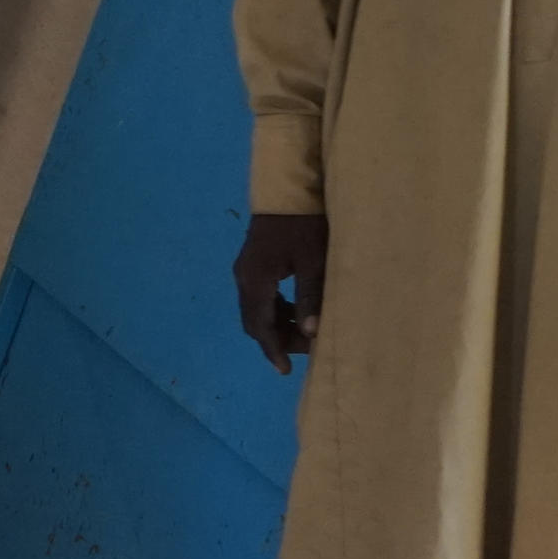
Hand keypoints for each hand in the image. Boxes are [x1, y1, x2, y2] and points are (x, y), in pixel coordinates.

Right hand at [232, 214, 325, 373]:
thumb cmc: (304, 225)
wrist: (289, 188)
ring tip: (307, 330)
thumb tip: (311, 334)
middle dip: (278, 339)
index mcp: (255, 281)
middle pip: (255, 320)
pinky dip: (277, 310)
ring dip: (279, 324)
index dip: (273, 349)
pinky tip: (298, 309)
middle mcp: (244, 278)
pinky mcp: (254, 263)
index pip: (260, 325)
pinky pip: (261, 296)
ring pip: (258, 309)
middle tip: (307, 348)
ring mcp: (246, 270)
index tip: (285, 370)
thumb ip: (311, 298)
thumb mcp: (313, 262)